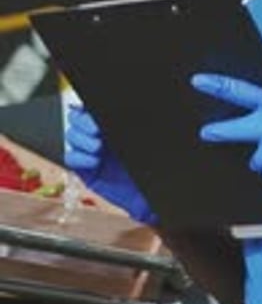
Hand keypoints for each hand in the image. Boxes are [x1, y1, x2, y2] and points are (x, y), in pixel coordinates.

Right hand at [64, 107, 157, 223]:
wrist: (148, 196)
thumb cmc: (149, 166)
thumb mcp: (138, 138)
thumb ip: (124, 123)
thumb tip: (109, 107)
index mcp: (109, 124)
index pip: (88, 108)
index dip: (84, 107)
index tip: (89, 109)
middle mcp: (98, 136)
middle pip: (75, 118)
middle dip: (82, 121)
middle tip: (96, 129)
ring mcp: (91, 152)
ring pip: (71, 135)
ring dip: (81, 139)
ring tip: (98, 147)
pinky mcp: (87, 171)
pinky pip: (71, 158)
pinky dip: (79, 157)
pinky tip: (94, 161)